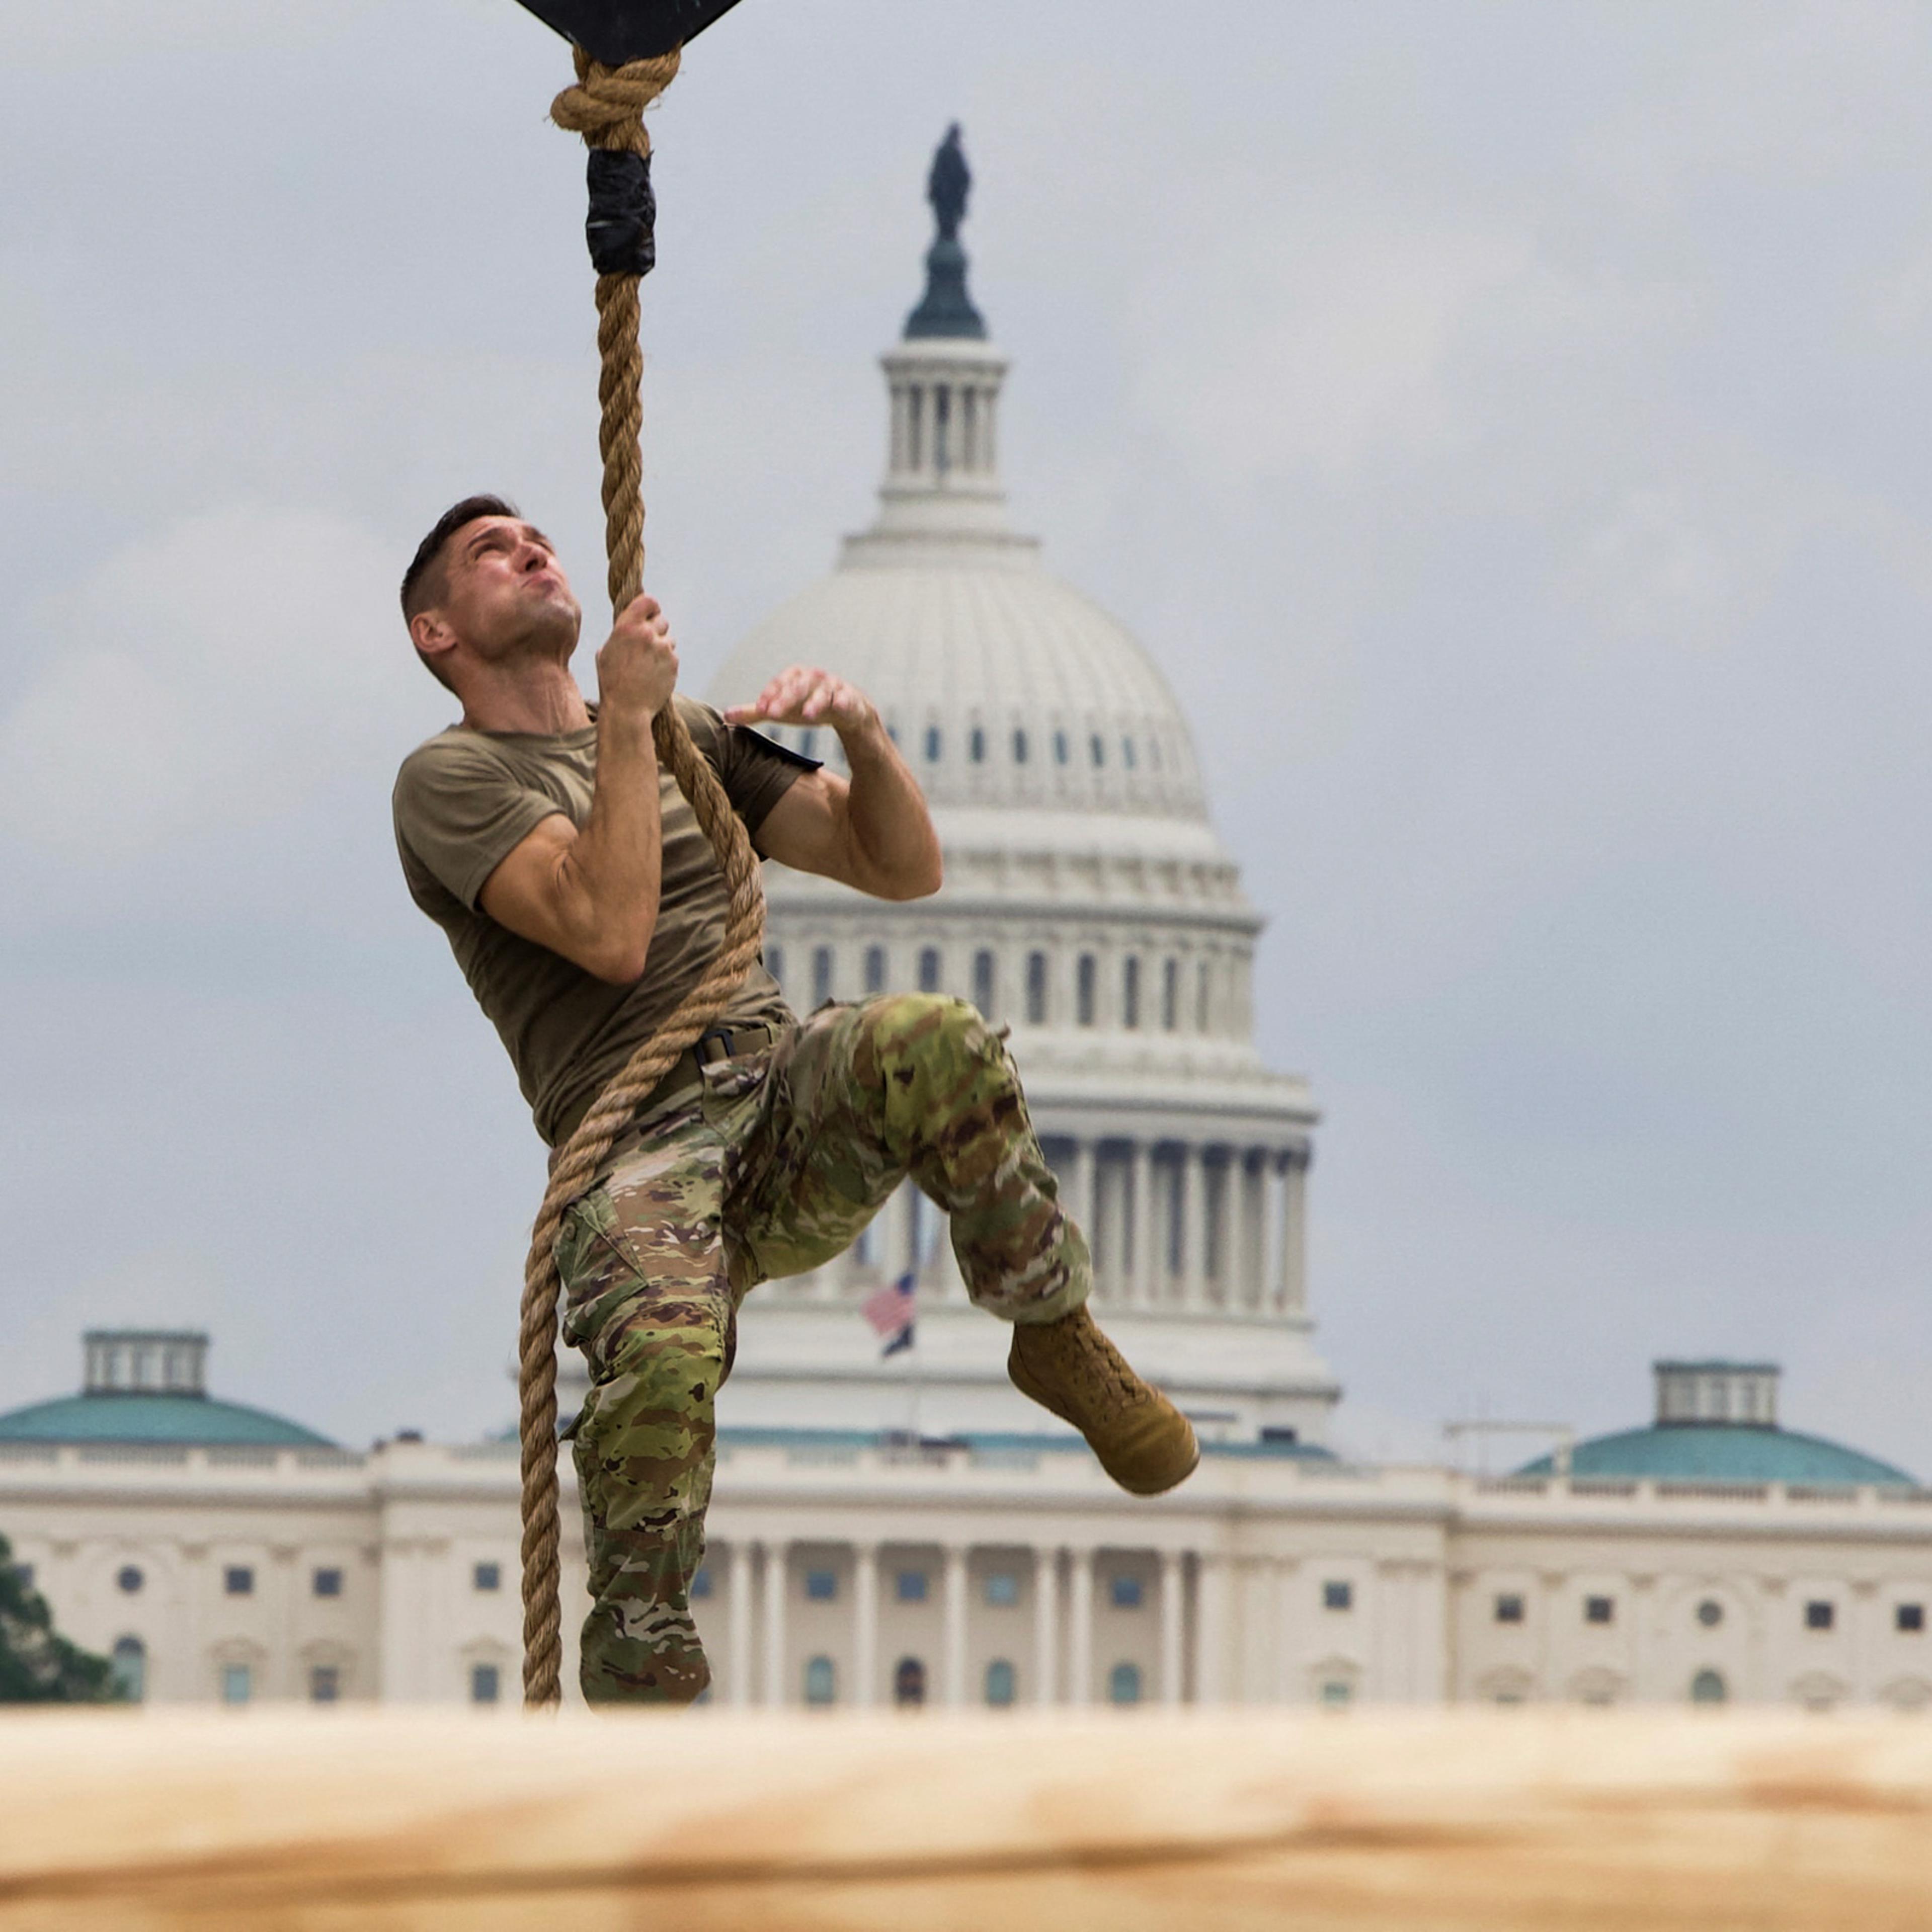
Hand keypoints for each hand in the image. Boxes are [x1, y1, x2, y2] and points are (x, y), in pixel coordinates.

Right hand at [596, 595, 677, 722]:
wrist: (627, 709)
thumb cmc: (612, 681)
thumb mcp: (606, 652)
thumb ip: (620, 634)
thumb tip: (628, 626)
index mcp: (627, 627)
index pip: (649, 601)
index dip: (651, 607)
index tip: (650, 613)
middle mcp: (647, 634)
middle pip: (662, 620)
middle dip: (656, 629)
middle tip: (648, 643)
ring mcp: (663, 649)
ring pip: (669, 639)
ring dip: (662, 647)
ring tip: (647, 664)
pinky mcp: (673, 663)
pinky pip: (673, 656)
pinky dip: (666, 663)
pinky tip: (654, 674)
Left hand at [725, 665, 879, 743]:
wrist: (846, 712)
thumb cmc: (808, 707)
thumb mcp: (782, 711)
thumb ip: (756, 712)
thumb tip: (725, 716)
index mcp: (796, 677)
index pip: (781, 682)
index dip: (771, 693)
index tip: (761, 708)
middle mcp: (815, 678)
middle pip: (800, 685)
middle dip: (787, 698)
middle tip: (773, 713)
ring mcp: (834, 687)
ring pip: (824, 691)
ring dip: (816, 701)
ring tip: (807, 714)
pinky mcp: (851, 699)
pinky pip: (848, 699)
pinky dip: (844, 702)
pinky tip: (840, 708)